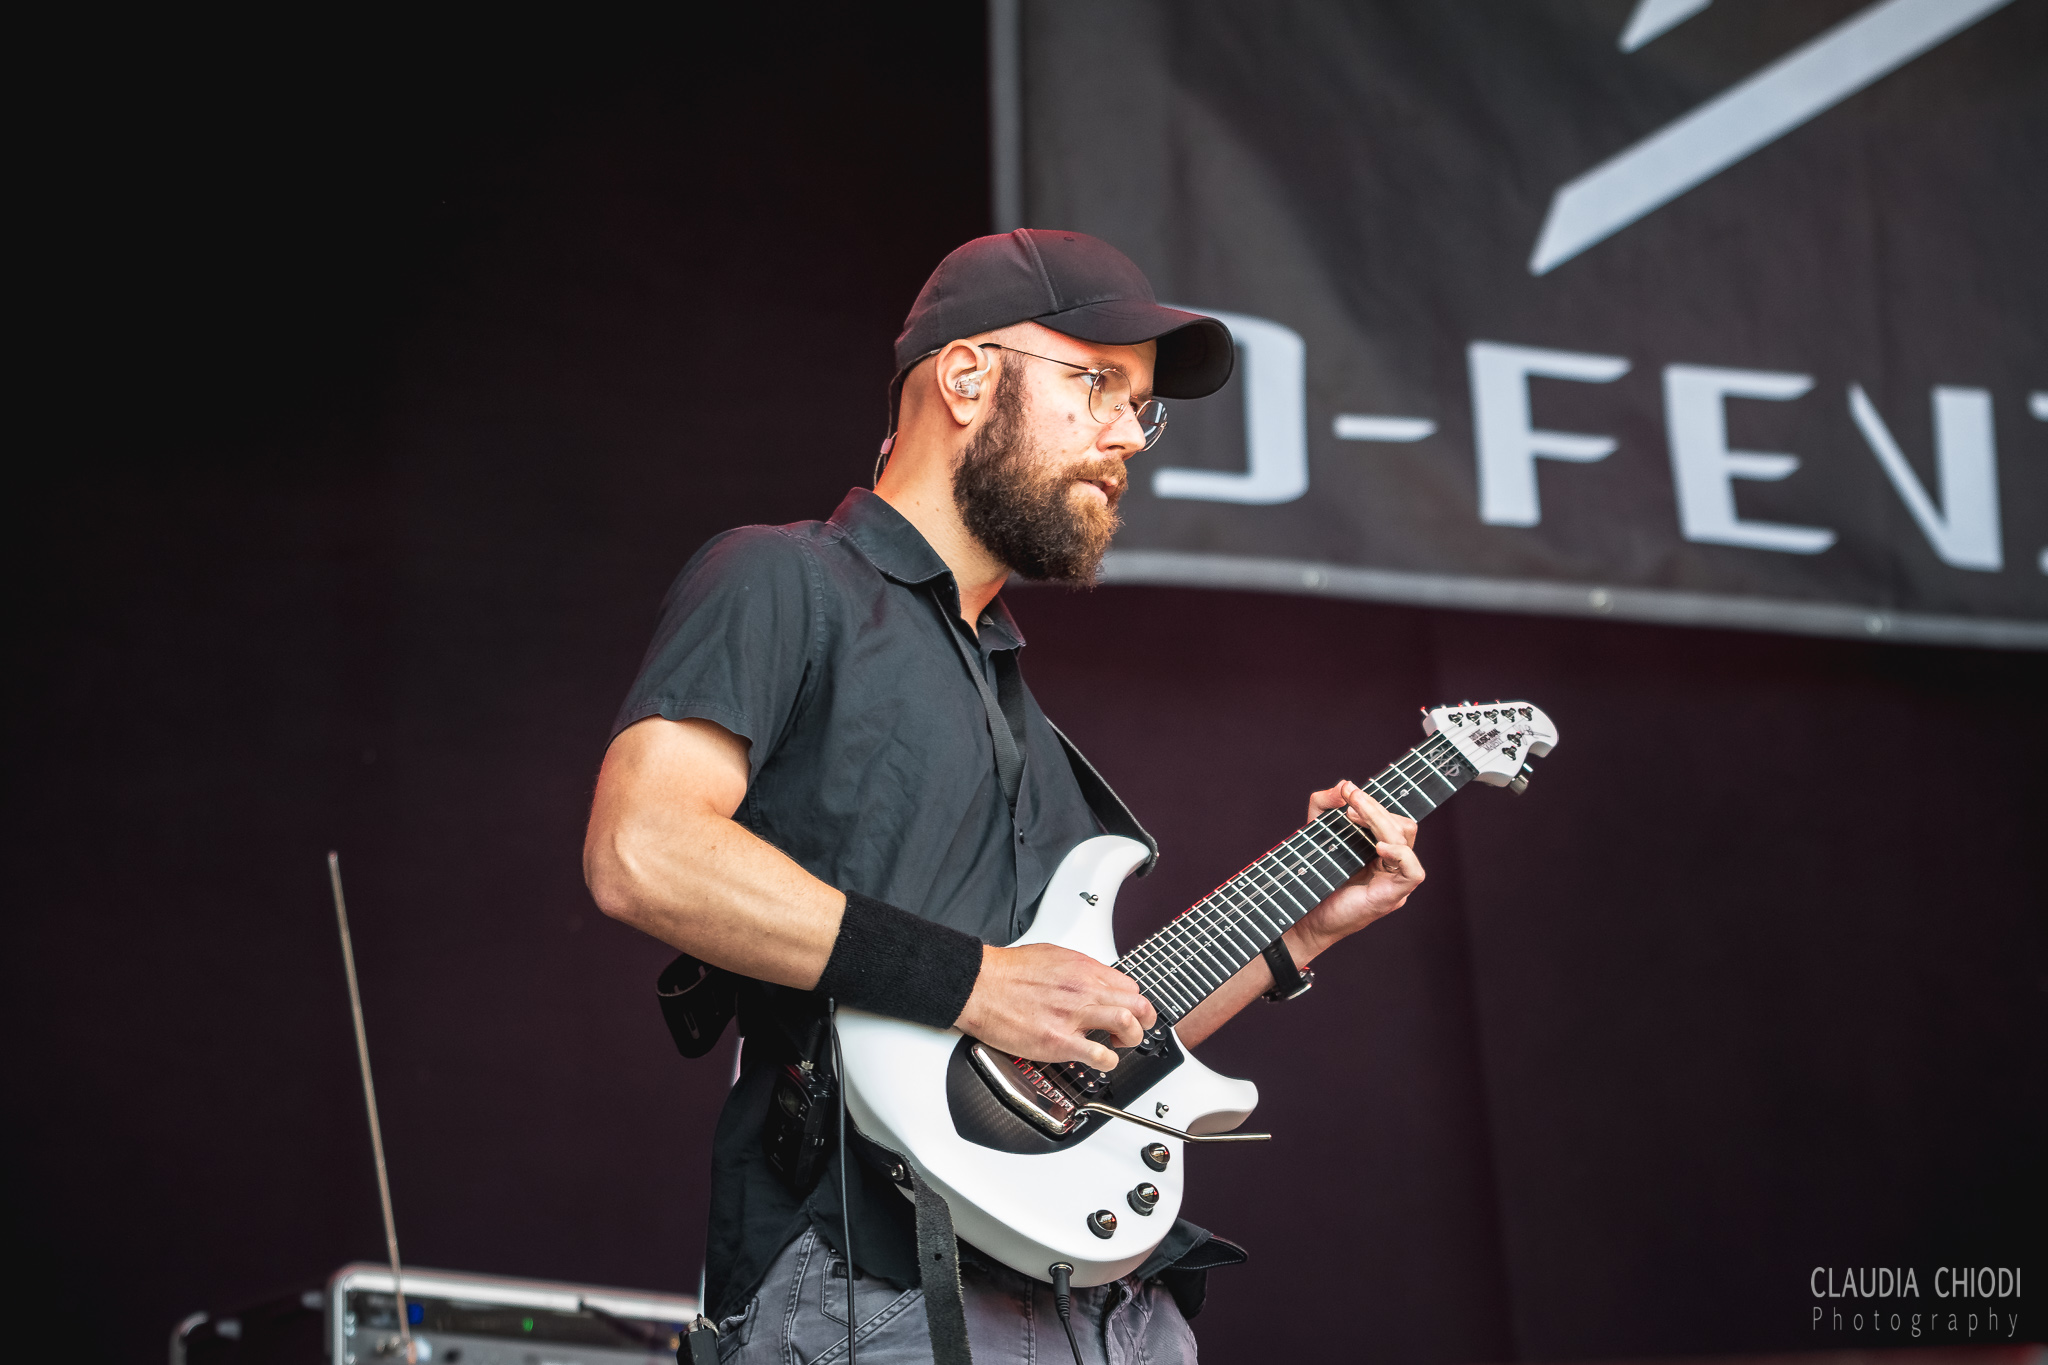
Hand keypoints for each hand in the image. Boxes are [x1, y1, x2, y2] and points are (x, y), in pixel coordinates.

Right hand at [954, 943, 1157, 1070]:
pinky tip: (1099, 1061)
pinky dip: (1107, 1062)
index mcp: (1083, 969)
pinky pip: (1099, 1056)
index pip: (1130, 986)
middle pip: (1138, 1005)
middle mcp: (1083, 990)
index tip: (1127, 1011)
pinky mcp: (1058, 1041)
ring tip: (1117, 1044)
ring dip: (1130, 1039)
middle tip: (1134, 1030)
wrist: (979, 985)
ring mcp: (1072, 1016)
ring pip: (1127, 1025)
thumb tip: (1093, 980)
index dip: (1133, 1002)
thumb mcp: (1053, 955)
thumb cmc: (1007, 972)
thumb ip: (1079, 970)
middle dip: (1144, 1021)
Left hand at [1289, 781, 1424, 962]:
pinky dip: (1400, 854)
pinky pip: (1413, 872)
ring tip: (1352, 816)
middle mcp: (1392, 865)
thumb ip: (1324, 806)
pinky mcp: (1393, 896)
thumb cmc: (1313, 881)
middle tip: (1349, 799)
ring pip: (1405, 841)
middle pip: (1402, 826)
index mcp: (1380, 852)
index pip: (1392, 820)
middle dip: (1374, 808)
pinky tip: (1379, 846)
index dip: (1373, 803)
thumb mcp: (1316, 834)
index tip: (1347, 791)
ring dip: (1380, 821)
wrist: (1304, 919)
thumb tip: (1343, 784)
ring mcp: (1395, 882)